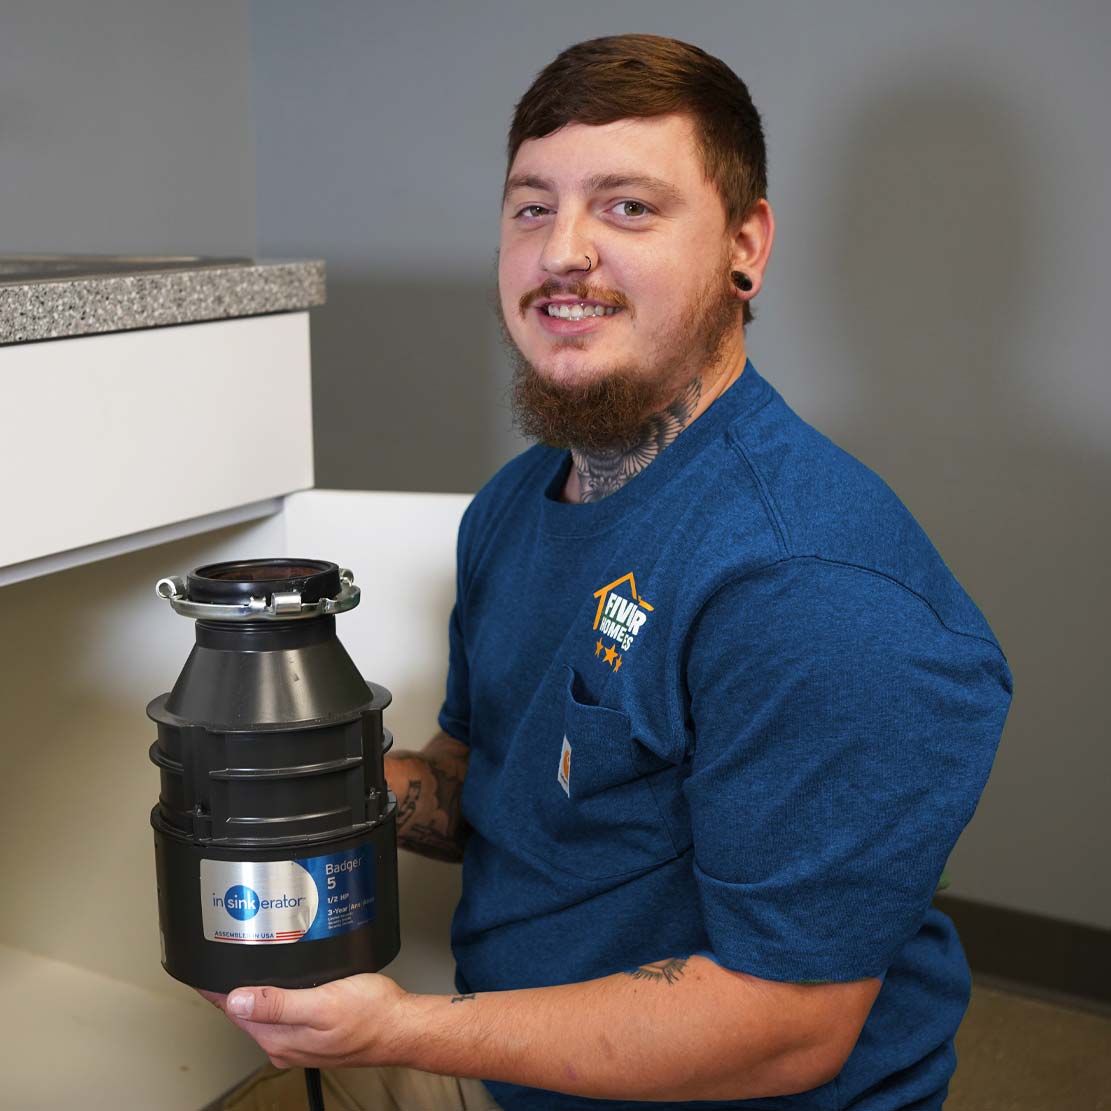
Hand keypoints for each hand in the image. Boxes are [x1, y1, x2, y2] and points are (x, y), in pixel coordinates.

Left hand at [199, 973, 410, 1069]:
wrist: (401, 1027)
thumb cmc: (370, 1016)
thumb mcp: (322, 1004)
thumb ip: (277, 1005)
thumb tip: (236, 999)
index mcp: (280, 1038)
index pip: (234, 1011)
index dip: (216, 988)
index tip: (200, 970)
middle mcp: (285, 1043)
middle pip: (245, 1011)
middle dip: (231, 987)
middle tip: (219, 957)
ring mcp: (299, 1040)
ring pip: (263, 1011)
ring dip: (252, 991)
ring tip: (240, 966)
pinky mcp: (314, 1032)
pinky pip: (283, 1012)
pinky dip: (274, 996)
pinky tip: (279, 983)